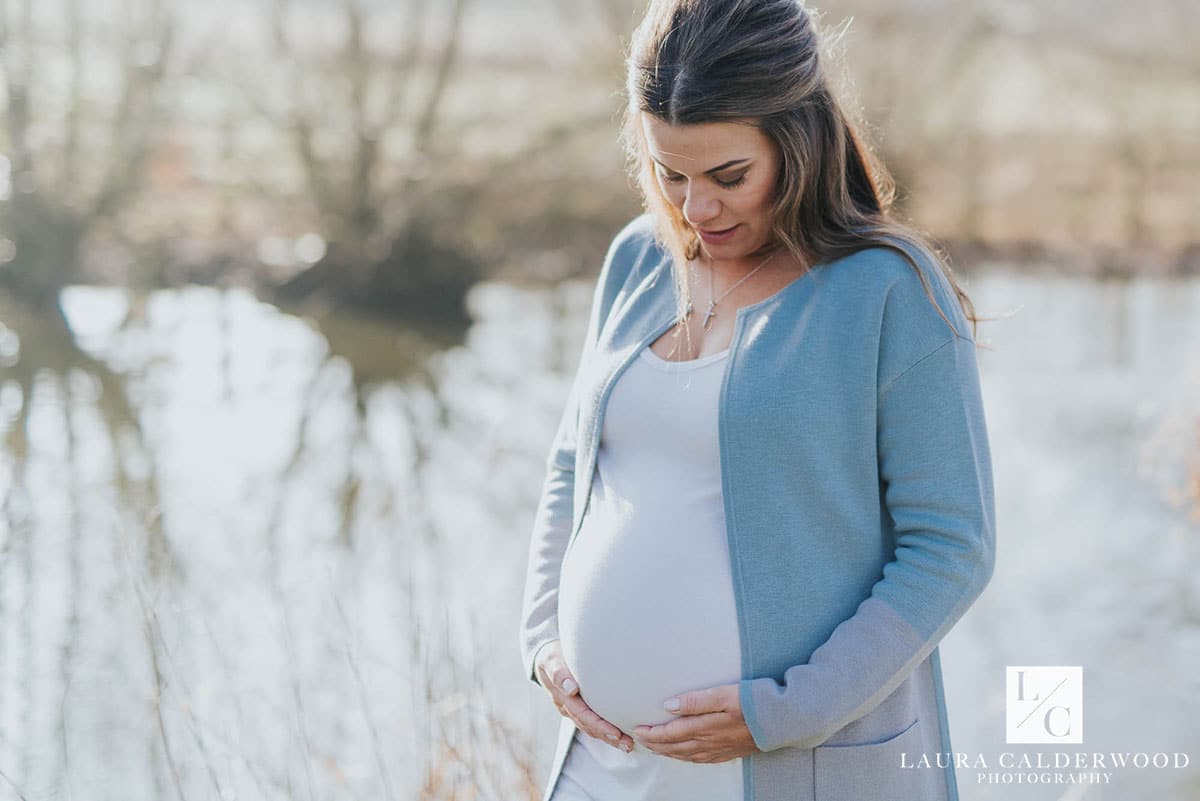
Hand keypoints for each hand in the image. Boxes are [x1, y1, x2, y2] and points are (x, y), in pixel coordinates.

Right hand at [534, 640, 635, 753]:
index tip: (616, 734)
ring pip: (591, 727)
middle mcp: (567, 708)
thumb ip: (558, 672)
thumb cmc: (552, 655)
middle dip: (608, 737)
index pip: (583, 716)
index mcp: (562, 698)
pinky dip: (606, 729)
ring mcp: (573, 709)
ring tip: (628, 744)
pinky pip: (593, 721)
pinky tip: (622, 733)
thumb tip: (571, 689)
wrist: (546, 657)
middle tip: (627, 744)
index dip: (599, 726)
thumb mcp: (551, 659)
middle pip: (589, 726)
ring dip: (609, 737)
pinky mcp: (580, 707)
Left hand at [631, 683, 760, 762]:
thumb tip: (668, 706)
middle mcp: (709, 742)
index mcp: (704, 727)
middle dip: (655, 744)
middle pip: (675, 747)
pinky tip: (685, 756)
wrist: (782, 720)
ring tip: (655, 748)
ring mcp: (719, 749)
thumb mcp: (723, 694)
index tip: (637, 729)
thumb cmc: (754, 701)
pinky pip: (701, 760)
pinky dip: (686, 758)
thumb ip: (694, 700)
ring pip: (686, 755)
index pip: (670, 733)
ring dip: (668, 752)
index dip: (652, 733)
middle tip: (639, 740)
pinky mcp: (729, 751)